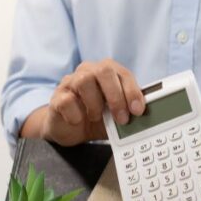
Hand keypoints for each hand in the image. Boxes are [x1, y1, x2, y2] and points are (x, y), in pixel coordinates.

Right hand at [23, 59, 145, 146]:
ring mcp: (70, 82)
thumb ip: (128, 113)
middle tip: (121, 118)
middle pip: (104, 70)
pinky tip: (78, 120)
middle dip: (116, 96)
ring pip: (84, 80)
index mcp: (107, 73)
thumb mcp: (116, 116)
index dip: (132, 91)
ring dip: (95, 103)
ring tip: (96, 117)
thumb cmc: (96, 118)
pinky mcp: (57, 97)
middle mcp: (89, 72)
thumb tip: (144, 118)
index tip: (137, 110)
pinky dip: (76, 113)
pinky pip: (66, 100)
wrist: (70, 130)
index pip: (123, 74)